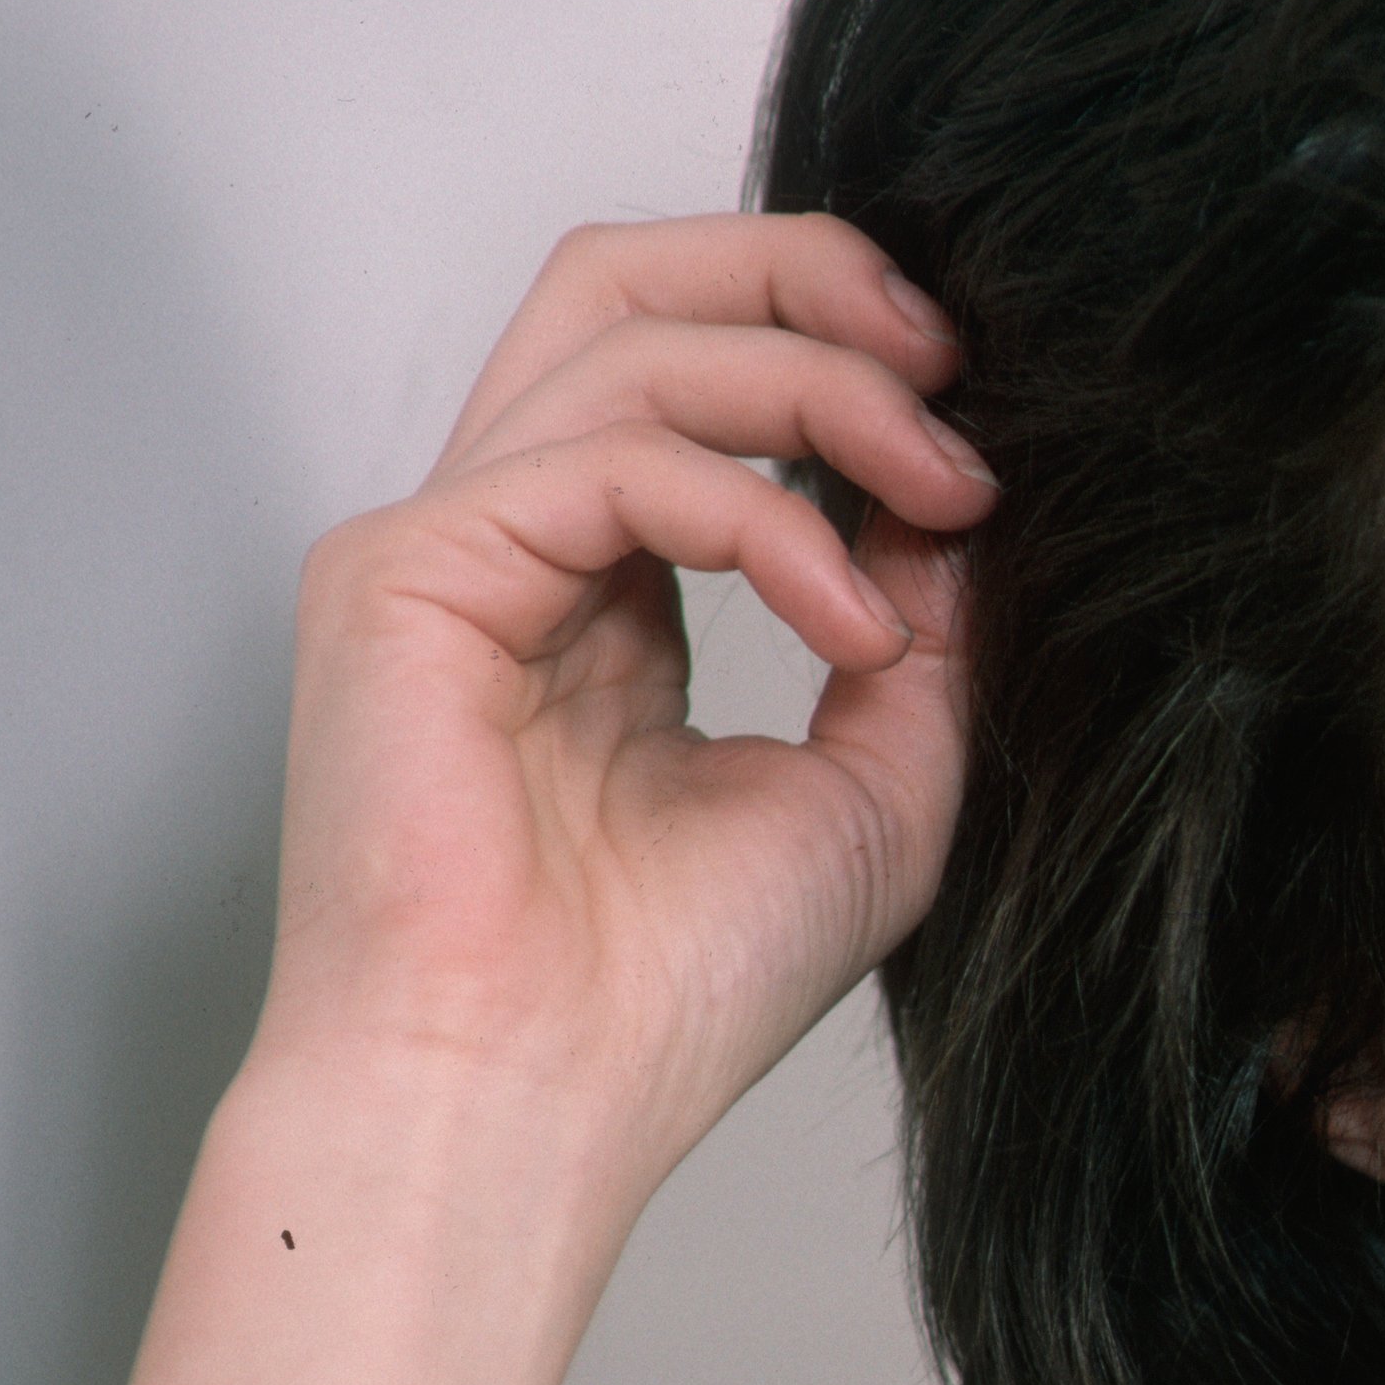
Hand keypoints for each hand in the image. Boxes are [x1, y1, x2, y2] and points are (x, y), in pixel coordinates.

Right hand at [111, 215, 994, 1384]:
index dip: (843, 348)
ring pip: (630, 334)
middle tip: (951, 354)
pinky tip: (855, 622)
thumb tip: (962, 504)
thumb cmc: (671, 998)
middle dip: (805, 272)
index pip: (697, 369)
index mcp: (596, 588)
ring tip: (947, 490)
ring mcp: (442, 544)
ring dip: (823, 389)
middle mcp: (508, 542)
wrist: (534, 1112)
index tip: (980, 418)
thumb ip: (920, 634)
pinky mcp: (405, 573)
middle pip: (629, 279)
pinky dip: (766, 514)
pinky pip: (613, 458)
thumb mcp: (876, 789)